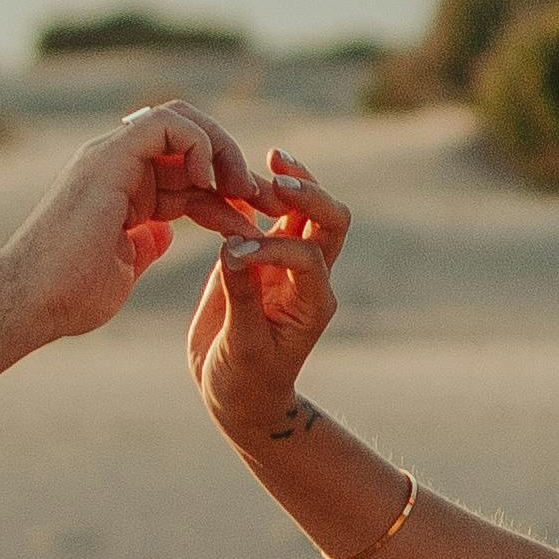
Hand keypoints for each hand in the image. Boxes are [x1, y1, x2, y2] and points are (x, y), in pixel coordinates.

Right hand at [0, 102, 286, 350]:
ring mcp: (111, 157)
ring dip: (222, 152)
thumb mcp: (123, 267)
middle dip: (231, 162)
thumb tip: (163, 234)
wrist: (31, 304)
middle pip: (188, 138)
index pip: (186, 172)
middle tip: (261, 199)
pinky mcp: (109, 156)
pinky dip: (197, 146)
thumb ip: (144, 243)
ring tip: (243, 191)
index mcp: (124, 191)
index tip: (253, 220)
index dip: (225, 192)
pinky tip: (209, 184)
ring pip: (180, 121)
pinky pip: (165, 125)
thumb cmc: (69, 297)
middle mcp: (118, 166)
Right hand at [187, 160, 349, 441]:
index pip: (307, 255)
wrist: (239, 396)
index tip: (232, 252)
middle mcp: (308, 276)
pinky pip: (263, 216)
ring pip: (300, 209)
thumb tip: (233, 247)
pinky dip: (250, 196)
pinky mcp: (259, 256)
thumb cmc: (245, 382)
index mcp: (313, 301)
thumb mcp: (242, 347)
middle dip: (308, 192)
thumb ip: (241, 297)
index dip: (273, 247)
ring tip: (257, 162)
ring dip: (283, 182)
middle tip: (274, 172)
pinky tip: (229, 179)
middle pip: (328, 219)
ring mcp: (286, 262)